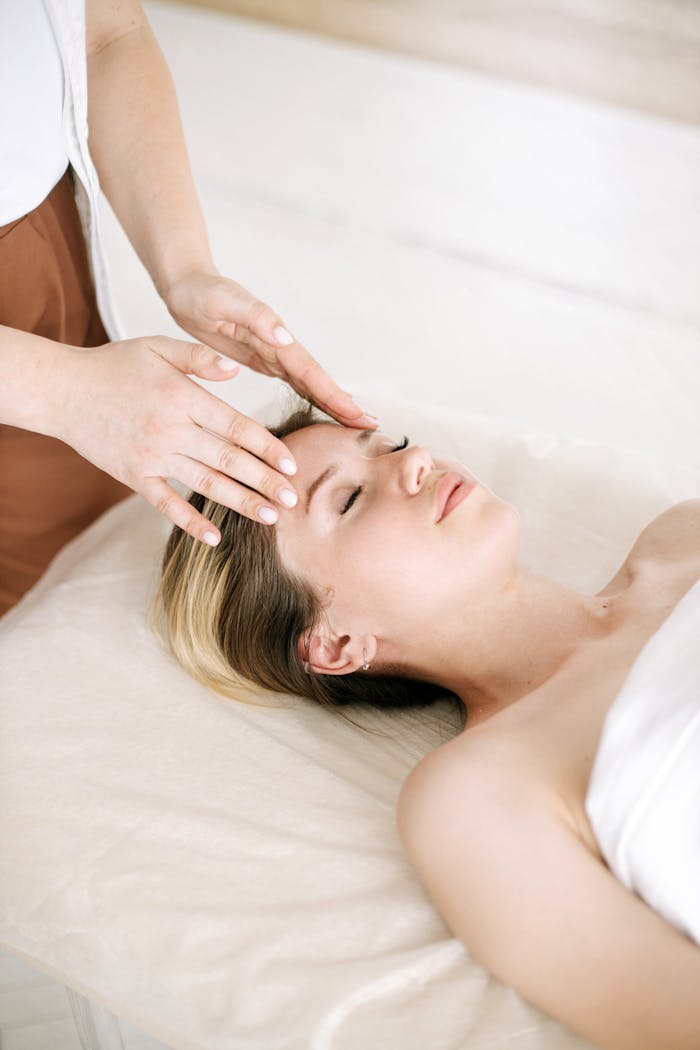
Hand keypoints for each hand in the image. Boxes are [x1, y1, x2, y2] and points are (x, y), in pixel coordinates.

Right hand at [54, 336, 313, 543]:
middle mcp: (172, 428)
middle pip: (229, 460)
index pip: (237, 426)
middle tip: (295, 499)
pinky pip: (166, 504)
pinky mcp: (134, 475)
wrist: (60, 390)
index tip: (292, 464)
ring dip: (241, 502)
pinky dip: (190, 522)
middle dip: (266, 482)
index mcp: (183, 397)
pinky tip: (216, 538)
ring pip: (206, 483)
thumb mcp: (157, 348)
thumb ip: (199, 357)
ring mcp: (152, 455)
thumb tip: (237, 368)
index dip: (268, 447)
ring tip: (272, 517)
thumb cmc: (113, 365)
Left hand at [162, 270, 377, 427]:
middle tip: (371, 427)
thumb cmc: (202, 293)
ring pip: (310, 383)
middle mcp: (281, 346)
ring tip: (356, 424)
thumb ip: (255, 316)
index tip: (357, 414)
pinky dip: (313, 396)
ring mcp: (275, 354)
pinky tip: (324, 410)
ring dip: (333, 402)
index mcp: (275, 336)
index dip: (334, 394)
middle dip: (344, 404)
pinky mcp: (265, 359)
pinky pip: (296, 382)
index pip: (311, 371)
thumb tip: (286, 336)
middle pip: (318, 380)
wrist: (188, 287)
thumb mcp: (224, 302)